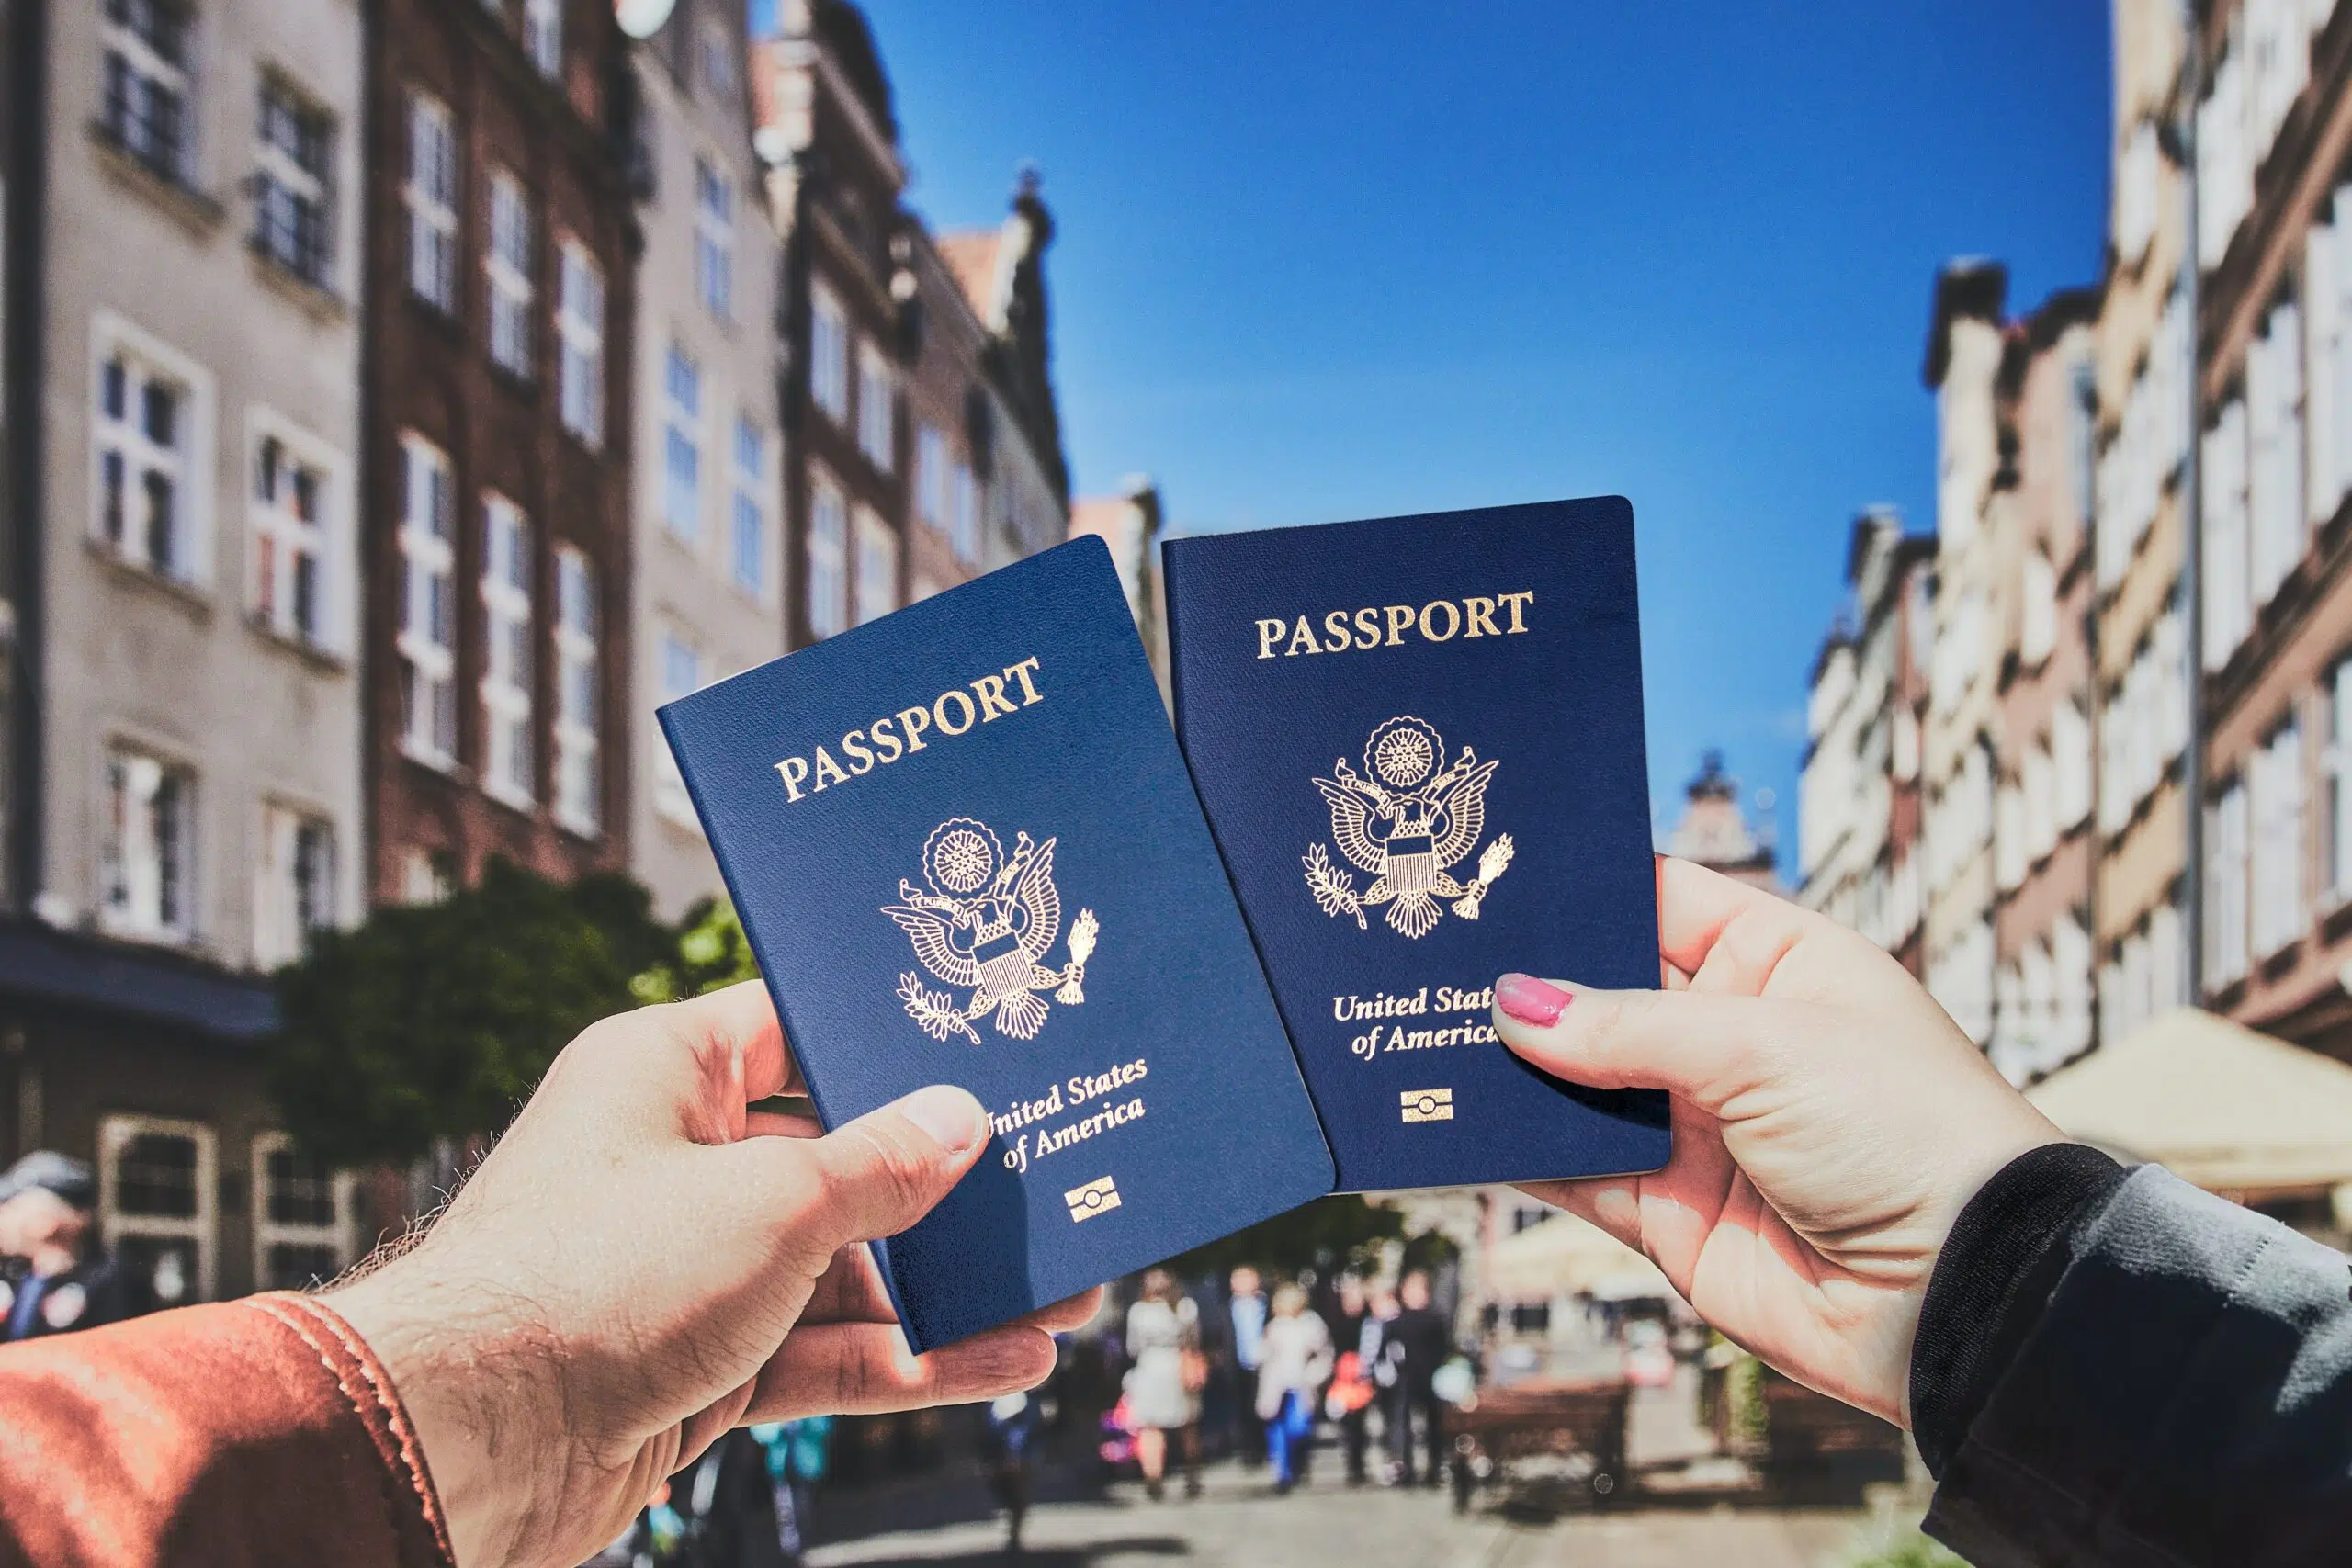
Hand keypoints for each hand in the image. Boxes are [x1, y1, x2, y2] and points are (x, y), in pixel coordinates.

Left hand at [328, 981, 1101, 1567]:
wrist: (460, 1448)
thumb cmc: (588, 1281)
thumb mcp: (769, 1204)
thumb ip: (880, 1165)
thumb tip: (964, 1120)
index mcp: (666, 1072)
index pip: (796, 1028)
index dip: (889, 1038)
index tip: (987, 1044)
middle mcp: (677, 1160)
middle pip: (841, 1160)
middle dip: (949, 1191)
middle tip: (1055, 1190)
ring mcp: (690, 1269)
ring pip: (846, 1269)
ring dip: (948, 1291)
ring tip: (1066, 1295)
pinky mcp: (701, 1364)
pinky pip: (825, 1351)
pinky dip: (909, 1360)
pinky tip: (1004, 1362)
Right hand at [1491, 857, 2060, 1424]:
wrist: (1963, 1296)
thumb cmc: (1907, 1132)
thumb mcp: (1764, 1045)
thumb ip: (1628, 1026)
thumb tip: (1515, 1005)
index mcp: (1778, 964)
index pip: (1661, 901)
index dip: (1587, 888)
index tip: (1496, 873)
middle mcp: (1732, 1040)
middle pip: (1604, 995)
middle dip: (1529, 985)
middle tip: (1434, 960)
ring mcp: (1698, 1128)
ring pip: (1578, 1085)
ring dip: (1513, 1070)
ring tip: (1426, 1036)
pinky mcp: (1670, 1213)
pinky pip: (1577, 1172)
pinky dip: (1521, 1153)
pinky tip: (1461, 1123)